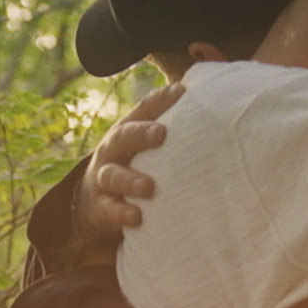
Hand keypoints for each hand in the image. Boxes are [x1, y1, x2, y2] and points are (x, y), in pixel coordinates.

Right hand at [73, 83, 182, 244]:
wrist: (92, 199)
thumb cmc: (133, 164)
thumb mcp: (145, 145)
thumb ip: (171, 129)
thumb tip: (215, 106)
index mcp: (129, 130)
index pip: (144, 110)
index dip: (161, 100)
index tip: (182, 91)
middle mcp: (113, 150)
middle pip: (124, 136)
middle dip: (141, 134)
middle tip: (160, 134)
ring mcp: (103, 178)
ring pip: (113, 175)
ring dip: (130, 180)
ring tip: (148, 187)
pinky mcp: (100, 206)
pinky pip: (109, 210)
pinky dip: (122, 213)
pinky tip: (136, 217)